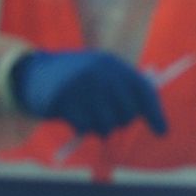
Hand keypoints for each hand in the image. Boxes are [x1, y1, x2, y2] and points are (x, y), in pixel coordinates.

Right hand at [12, 50, 168, 136]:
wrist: (33, 73)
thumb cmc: (75, 80)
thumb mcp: (101, 75)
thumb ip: (124, 91)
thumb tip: (154, 118)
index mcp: (112, 64)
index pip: (143, 90)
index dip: (154, 112)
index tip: (163, 131)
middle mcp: (100, 73)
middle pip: (127, 113)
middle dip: (120, 121)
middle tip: (106, 117)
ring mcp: (82, 86)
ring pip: (107, 125)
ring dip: (99, 127)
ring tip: (88, 114)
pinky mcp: (65, 101)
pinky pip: (85, 128)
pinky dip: (81, 128)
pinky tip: (72, 115)